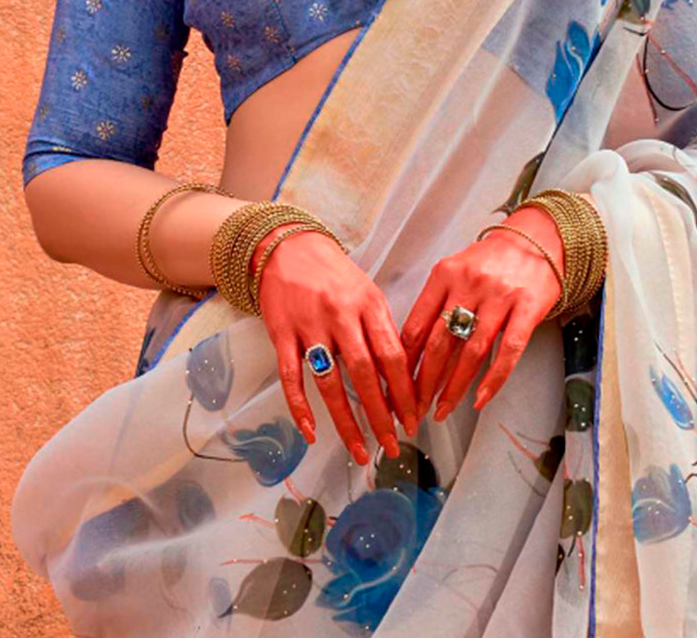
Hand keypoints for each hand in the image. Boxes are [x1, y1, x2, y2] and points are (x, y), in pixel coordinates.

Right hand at [258, 227, 418, 464]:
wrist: (288, 247)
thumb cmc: (333, 273)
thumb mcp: (366, 292)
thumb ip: (381, 329)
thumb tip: (401, 373)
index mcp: (368, 304)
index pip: (393, 355)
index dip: (405, 391)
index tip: (414, 419)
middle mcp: (341, 316)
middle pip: (365, 373)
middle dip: (381, 415)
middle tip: (391, 445)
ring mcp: (310, 326)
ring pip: (330, 382)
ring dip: (346, 421)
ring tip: (359, 449)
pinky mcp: (282, 334)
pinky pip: (292, 378)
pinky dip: (300, 408)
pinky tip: (311, 432)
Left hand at [399, 206, 564, 422]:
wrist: (536, 238)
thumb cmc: (491, 260)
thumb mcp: (455, 270)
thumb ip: (435, 303)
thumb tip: (411, 349)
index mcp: (445, 274)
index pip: (416, 325)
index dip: (404, 361)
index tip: (396, 385)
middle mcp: (470, 283)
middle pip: (440, 342)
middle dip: (424, 382)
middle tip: (415, 408)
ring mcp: (499, 296)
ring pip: (471, 352)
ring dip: (454, 387)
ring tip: (443, 409)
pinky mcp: (527, 307)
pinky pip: (508, 351)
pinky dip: (493, 380)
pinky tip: (480, 399)